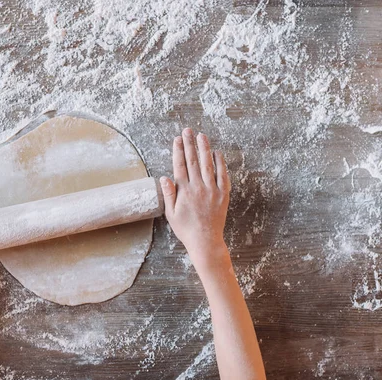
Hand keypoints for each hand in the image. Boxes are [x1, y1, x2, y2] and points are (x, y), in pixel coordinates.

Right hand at [160, 128, 230, 263]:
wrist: (205, 241)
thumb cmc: (185, 228)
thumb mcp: (171, 213)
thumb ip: (168, 194)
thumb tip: (164, 177)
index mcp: (184, 191)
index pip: (180, 165)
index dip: (178, 150)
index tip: (178, 139)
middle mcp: (198, 187)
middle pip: (193, 161)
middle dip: (190, 144)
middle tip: (188, 130)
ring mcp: (212, 190)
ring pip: (208, 164)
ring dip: (204, 148)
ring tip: (202, 136)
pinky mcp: (223, 194)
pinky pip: (223, 175)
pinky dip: (220, 163)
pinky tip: (217, 153)